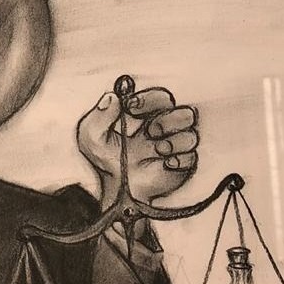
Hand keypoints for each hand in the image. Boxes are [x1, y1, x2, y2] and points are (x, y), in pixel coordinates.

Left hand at [77, 86, 199, 206]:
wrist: (116, 186)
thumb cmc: (106, 156)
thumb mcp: (92, 135)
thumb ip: (99, 115)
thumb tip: (112, 97)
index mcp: (148, 114)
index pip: (159, 97)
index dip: (147, 99)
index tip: (130, 107)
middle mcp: (166, 127)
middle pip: (185, 113)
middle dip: (167, 121)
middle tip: (150, 132)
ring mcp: (176, 146)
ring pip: (191, 136)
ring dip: (174, 142)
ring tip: (157, 150)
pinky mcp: (182, 165)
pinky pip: (191, 158)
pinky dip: (178, 160)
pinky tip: (165, 164)